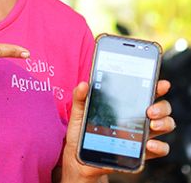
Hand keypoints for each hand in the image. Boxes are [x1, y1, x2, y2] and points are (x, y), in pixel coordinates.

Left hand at [60, 80, 174, 181]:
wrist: (81, 159)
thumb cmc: (82, 131)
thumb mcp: (79, 112)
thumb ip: (80, 97)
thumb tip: (84, 84)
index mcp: (125, 104)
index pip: (145, 92)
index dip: (157, 87)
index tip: (161, 84)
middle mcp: (137, 117)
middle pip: (161, 108)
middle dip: (161, 107)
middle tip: (150, 110)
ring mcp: (141, 134)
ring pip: (164, 125)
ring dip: (164, 123)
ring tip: (152, 125)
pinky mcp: (141, 152)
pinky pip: (160, 149)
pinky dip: (159, 146)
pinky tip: (149, 144)